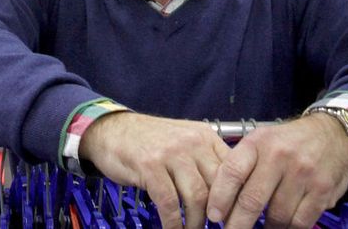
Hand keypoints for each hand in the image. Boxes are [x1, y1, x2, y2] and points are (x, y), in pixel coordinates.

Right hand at [79, 112, 228, 228]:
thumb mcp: (184, 142)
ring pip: (196, 197)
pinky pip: (169, 203)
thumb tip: (228, 192)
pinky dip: (173, 223)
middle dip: (217, 215)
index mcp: (206, 137)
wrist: (112, 129)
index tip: (233, 217)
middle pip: (217, 186)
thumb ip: (205, 161)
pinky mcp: (150, 166)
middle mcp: (192, 142)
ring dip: (195, 222)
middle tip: (214, 228)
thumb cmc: (150, 141)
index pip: (233, 169)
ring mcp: (171, 153)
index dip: (235, 198)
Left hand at [206, 114, 347, 228]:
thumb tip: (220, 204)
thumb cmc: (289, 143)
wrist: (334, 134)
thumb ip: (242, 167)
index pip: (233, 171)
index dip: (220, 197)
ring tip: (262, 228)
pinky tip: (283, 226)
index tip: (214, 216)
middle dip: (238, 225)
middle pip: (252, 200)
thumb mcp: (262, 142)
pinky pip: (299, 222)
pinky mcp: (322, 190)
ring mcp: (303, 173)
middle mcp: (280, 155)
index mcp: (259, 142)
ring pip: (277, 217)